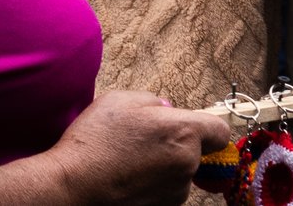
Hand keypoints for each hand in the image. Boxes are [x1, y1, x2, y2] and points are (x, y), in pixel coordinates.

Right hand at [41, 90, 228, 205]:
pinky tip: (127, 178)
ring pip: (178, 173)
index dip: (208, 126)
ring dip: (163, 166)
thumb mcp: (121, 100)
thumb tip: (166, 109)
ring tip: (129, 160)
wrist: (73, 186)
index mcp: (183, 132)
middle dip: (176, 144)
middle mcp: (186, 164)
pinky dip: (152, 185)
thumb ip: (152, 100)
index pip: (219, 130)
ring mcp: (175, 192)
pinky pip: (165, 191)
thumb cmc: (96, 140)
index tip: (192, 125)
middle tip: (143, 139)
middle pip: (195, 151)